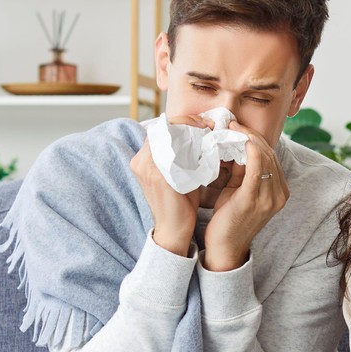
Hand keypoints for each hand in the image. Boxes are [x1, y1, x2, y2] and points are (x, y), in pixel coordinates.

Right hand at [131, 114, 209, 255]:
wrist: (174, 230)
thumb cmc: (180, 202)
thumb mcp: (179, 173)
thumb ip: (184, 154)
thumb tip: (204, 134)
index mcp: (143, 159)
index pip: (161, 128)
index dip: (184, 121)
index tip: (205, 123)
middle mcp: (140, 160)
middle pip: (164, 127)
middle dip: (189, 122)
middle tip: (210, 124)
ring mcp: (146, 167)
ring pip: (169, 135)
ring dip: (192, 130)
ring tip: (211, 131)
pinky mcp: (158, 175)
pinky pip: (175, 150)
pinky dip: (192, 144)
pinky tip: (207, 145)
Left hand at [202, 120, 288, 271]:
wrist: (224, 248)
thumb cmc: (229, 219)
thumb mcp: (239, 190)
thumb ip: (242, 170)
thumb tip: (235, 145)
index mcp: (280, 191)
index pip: (271, 156)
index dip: (255, 138)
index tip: (236, 126)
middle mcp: (280, 193)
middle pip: (269, 153)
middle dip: (251, 134)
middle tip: (231, 122)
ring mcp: (270, 197)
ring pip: (264, 156)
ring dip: (247, 138)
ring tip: (229, 127)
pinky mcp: (255, 199)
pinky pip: (256, 166)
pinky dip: (247, 148)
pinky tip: (234, 139)